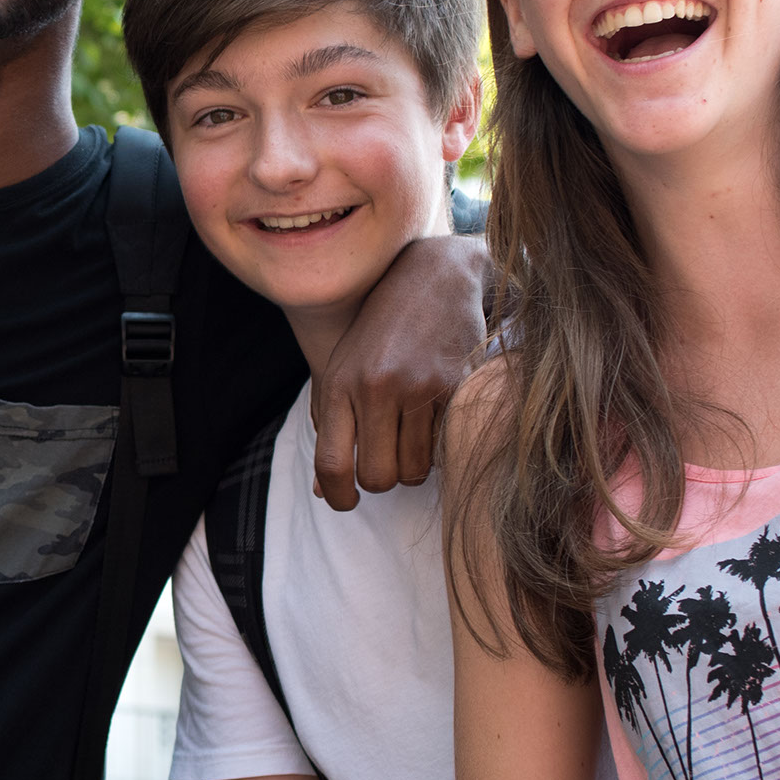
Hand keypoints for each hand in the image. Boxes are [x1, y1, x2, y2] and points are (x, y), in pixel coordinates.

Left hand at [308, 233, 484, 510]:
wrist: (435, 277)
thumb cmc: (382, 329)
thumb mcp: (343, 367)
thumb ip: (330, 425)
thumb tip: (323, 492)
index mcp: (340, 383)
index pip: (331, 463)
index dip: (337, 496)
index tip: (346, 502)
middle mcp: (375, 386)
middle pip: (378, 477)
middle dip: (383, 480)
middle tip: (388, 459)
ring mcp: (418, 386)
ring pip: (416, 470)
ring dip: (414, 466)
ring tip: (412, 436)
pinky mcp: (456, 386)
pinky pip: (446, 446)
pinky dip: (441, 445)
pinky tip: (435, 417)